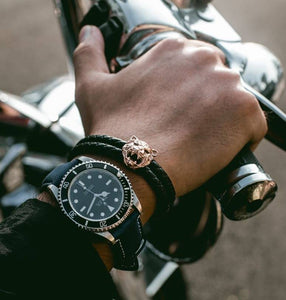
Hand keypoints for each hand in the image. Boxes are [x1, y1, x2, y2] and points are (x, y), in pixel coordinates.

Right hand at [73, 26, 266, 197]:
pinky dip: (241, 138)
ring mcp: (228, 84)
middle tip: (185, 128)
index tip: (176, 111)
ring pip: (234, 103)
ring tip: (197, 140)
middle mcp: (204, 59)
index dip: (185, 94)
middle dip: (204, 104)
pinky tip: (216, 148)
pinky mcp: (245, 112)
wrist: (130, 165)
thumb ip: (90, 53)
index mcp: (173, 50)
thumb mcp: (92, 86)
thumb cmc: (112, 128)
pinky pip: (252, 125)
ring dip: (221, 121)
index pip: (193, 67)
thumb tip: (91, 32)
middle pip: (215, 83)